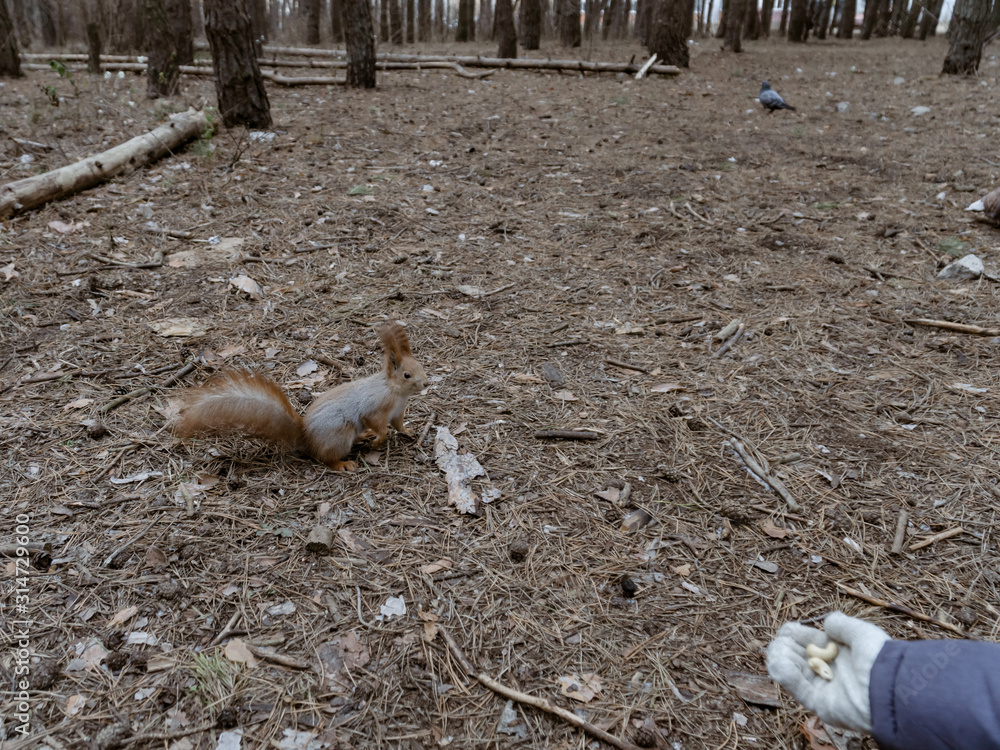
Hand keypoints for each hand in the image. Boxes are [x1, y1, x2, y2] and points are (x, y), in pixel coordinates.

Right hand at [766, 612, 890, 732]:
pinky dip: (785, 675)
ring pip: (794, 672)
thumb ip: (841, 625)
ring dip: (782, 659)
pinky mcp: (819, 704)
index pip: (810, 642)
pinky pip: (797, 688)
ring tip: (777, 650)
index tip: (786, 630)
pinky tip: (777, 663)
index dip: (796, 635)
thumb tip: (826, 622)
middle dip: (786, 647)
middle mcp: (831, 670)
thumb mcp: (861, 633)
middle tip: (781, 641)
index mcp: (840, 653)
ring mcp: (824, 687)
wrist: (889, 691)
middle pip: (799, 656)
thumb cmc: (878, 660)